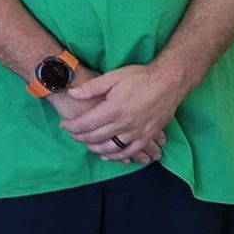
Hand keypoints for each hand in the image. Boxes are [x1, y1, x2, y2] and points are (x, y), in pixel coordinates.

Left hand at [61, 63, 182, 161]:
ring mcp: (137, 132)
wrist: (169, 82)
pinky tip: (108, 155)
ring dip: (95, 148)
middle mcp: (124, 124)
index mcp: (113, 109)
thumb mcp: (113, 77)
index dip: (72, 126)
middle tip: (72, 134)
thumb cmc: (140, 77)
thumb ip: (91, 87)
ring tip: (86, 144)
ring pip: (111, 148)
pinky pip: (130, 152)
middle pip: (96, 137)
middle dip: (80, 137)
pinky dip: (117, 156)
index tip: (64, 125)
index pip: (86, 124)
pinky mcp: (147, 136)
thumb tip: (72, 93)